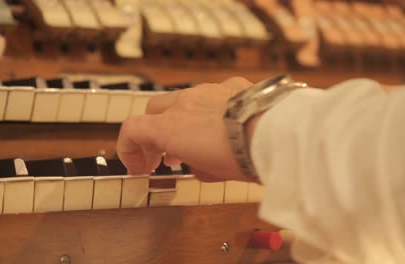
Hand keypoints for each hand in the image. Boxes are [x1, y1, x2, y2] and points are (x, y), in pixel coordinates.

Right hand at [117, 77, 255, 181]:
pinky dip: (208, 109)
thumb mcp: (212, 172)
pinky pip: (210, 95)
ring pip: (181, 100)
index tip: (139, 168)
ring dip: (179, 120)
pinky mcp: (231, 85)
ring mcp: (207, 90)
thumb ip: (196, 165)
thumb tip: (196, 162)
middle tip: (163, 156)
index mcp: (170, 127)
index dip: (128, 150)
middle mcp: (184, 103)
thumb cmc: (241, 156)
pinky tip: (223, 123)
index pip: (131, 129)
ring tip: (192, 141)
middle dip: (152, 133)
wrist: (276, 132)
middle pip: (152, 111)